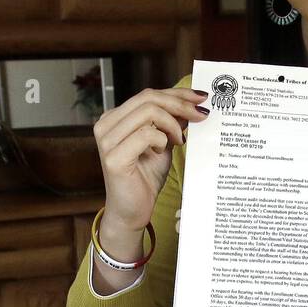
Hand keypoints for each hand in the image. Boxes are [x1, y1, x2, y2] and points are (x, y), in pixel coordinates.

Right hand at [90, 85, 209, 293]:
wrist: (132, 212)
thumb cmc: (145, 179)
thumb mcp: (163, 145)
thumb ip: (171, 124)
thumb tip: (191, 105)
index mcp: (115, 118)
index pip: (148, 95)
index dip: (176, 94)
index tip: (200, 98)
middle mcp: (106, 125)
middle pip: (148, 99)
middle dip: (180, 104)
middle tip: (201, 115)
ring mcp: (107, 140)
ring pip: (148, 112)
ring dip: (172, 124)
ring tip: (180, 140)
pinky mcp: (113, 157)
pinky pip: (146, 135)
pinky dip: (162, 140)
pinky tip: (164, 150)